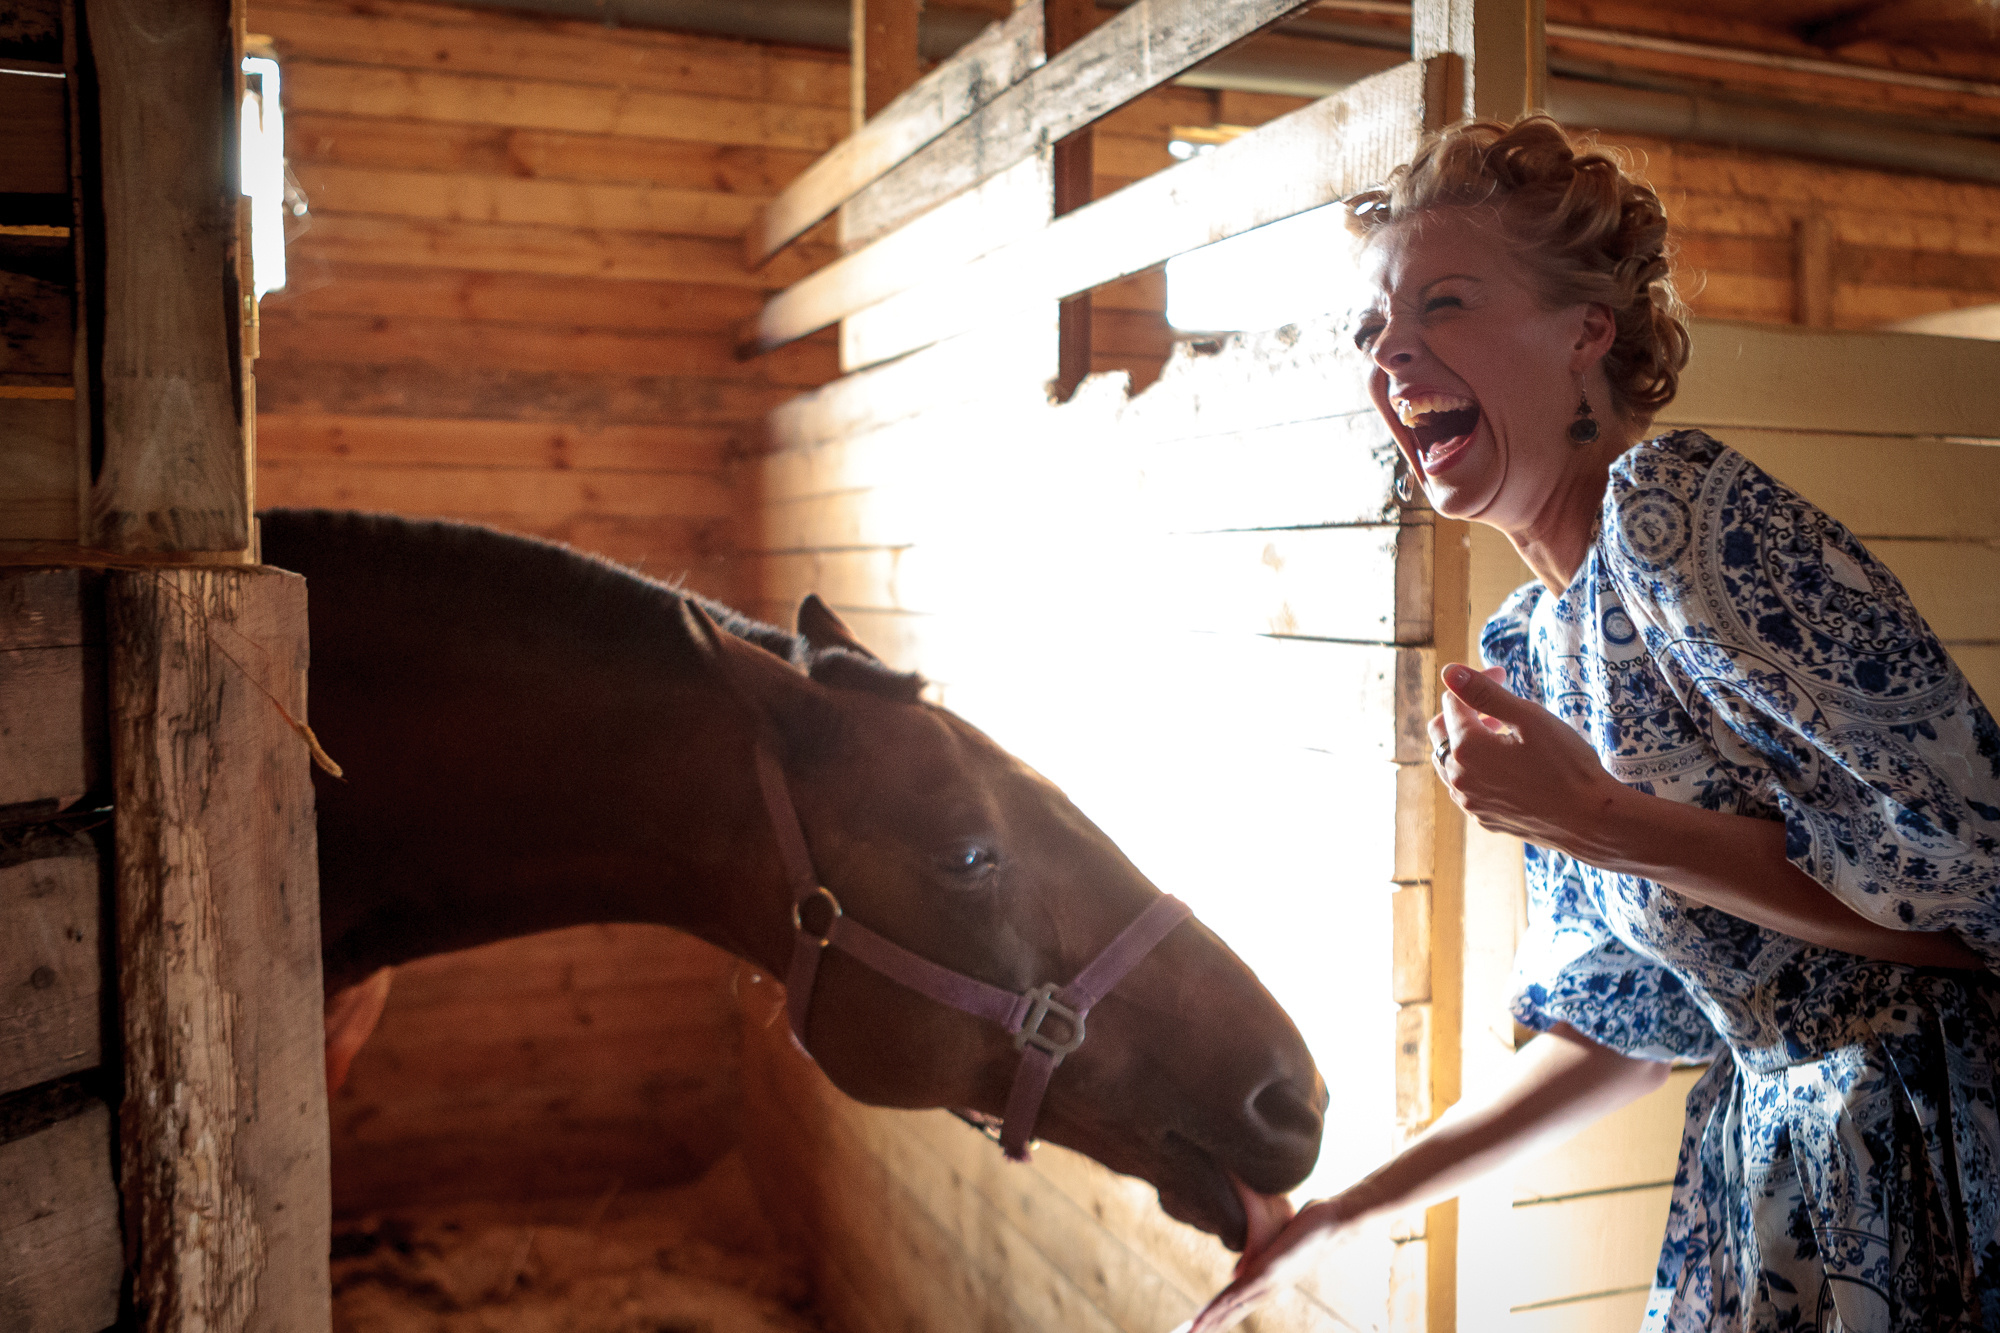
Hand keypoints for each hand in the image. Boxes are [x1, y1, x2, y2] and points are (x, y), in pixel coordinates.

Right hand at [1180, 1198, 1346, 1332]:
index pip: (1232, 1307)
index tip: (1196, 1331)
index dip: (1214, 1320)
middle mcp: (1266, 1290)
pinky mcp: (1270, 1271)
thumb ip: (1254, 1263)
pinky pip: (1241, 1290)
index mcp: (1265, 1285)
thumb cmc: (1307, 1234)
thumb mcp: (1274, 1251)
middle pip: (1230, 1313)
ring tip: (1193, 1332)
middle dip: (1209, 1327)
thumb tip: (1236, 1275)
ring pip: (1232, 1306)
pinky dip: (1224, 1303)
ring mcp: (1268, 1282)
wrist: (1334, 1226)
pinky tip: (1213, 1310)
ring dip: (1211, 1320)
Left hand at [1428, 663, 1623, 857]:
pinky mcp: (1483, 817)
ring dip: (1467, 742)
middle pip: (1441, 733)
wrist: (1590, 820)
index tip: (1504, 675)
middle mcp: (1458, 778)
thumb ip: (1485, 693)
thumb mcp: (1529, 718)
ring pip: (1450, 762)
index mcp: (1467, 748)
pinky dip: (1476, 768)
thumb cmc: (1566, 765)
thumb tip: (1449, 671)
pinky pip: (1466, 786)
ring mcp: (1469, 802)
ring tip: (1500, 732)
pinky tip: (1505, 764)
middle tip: (1495, 705)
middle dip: (1463, 711)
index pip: (1454, 703)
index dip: (1478, 682)